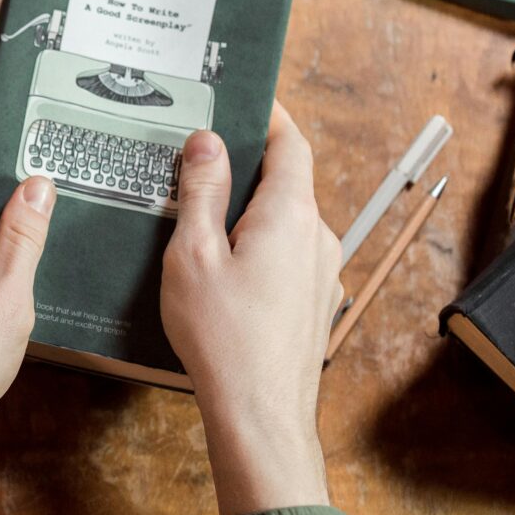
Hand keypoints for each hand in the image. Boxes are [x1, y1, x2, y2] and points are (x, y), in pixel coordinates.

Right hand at [160, 102, 342, 514]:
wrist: (261, 414)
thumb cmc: (223, 336)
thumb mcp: (193, 253)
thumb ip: (201, 192)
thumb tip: (208, 143)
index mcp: (290, 214)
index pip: (291, 144)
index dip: (269, 117)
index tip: (245, 100)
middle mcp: (317, 236)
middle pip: (287, 182)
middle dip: (247, 167)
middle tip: (200, 160)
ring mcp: (322, 273)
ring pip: (285, 223)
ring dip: (249, 213)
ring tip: (199, 221)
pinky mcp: (314, 303)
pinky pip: (287, 257)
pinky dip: (257, 247)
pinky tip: (220, 270)